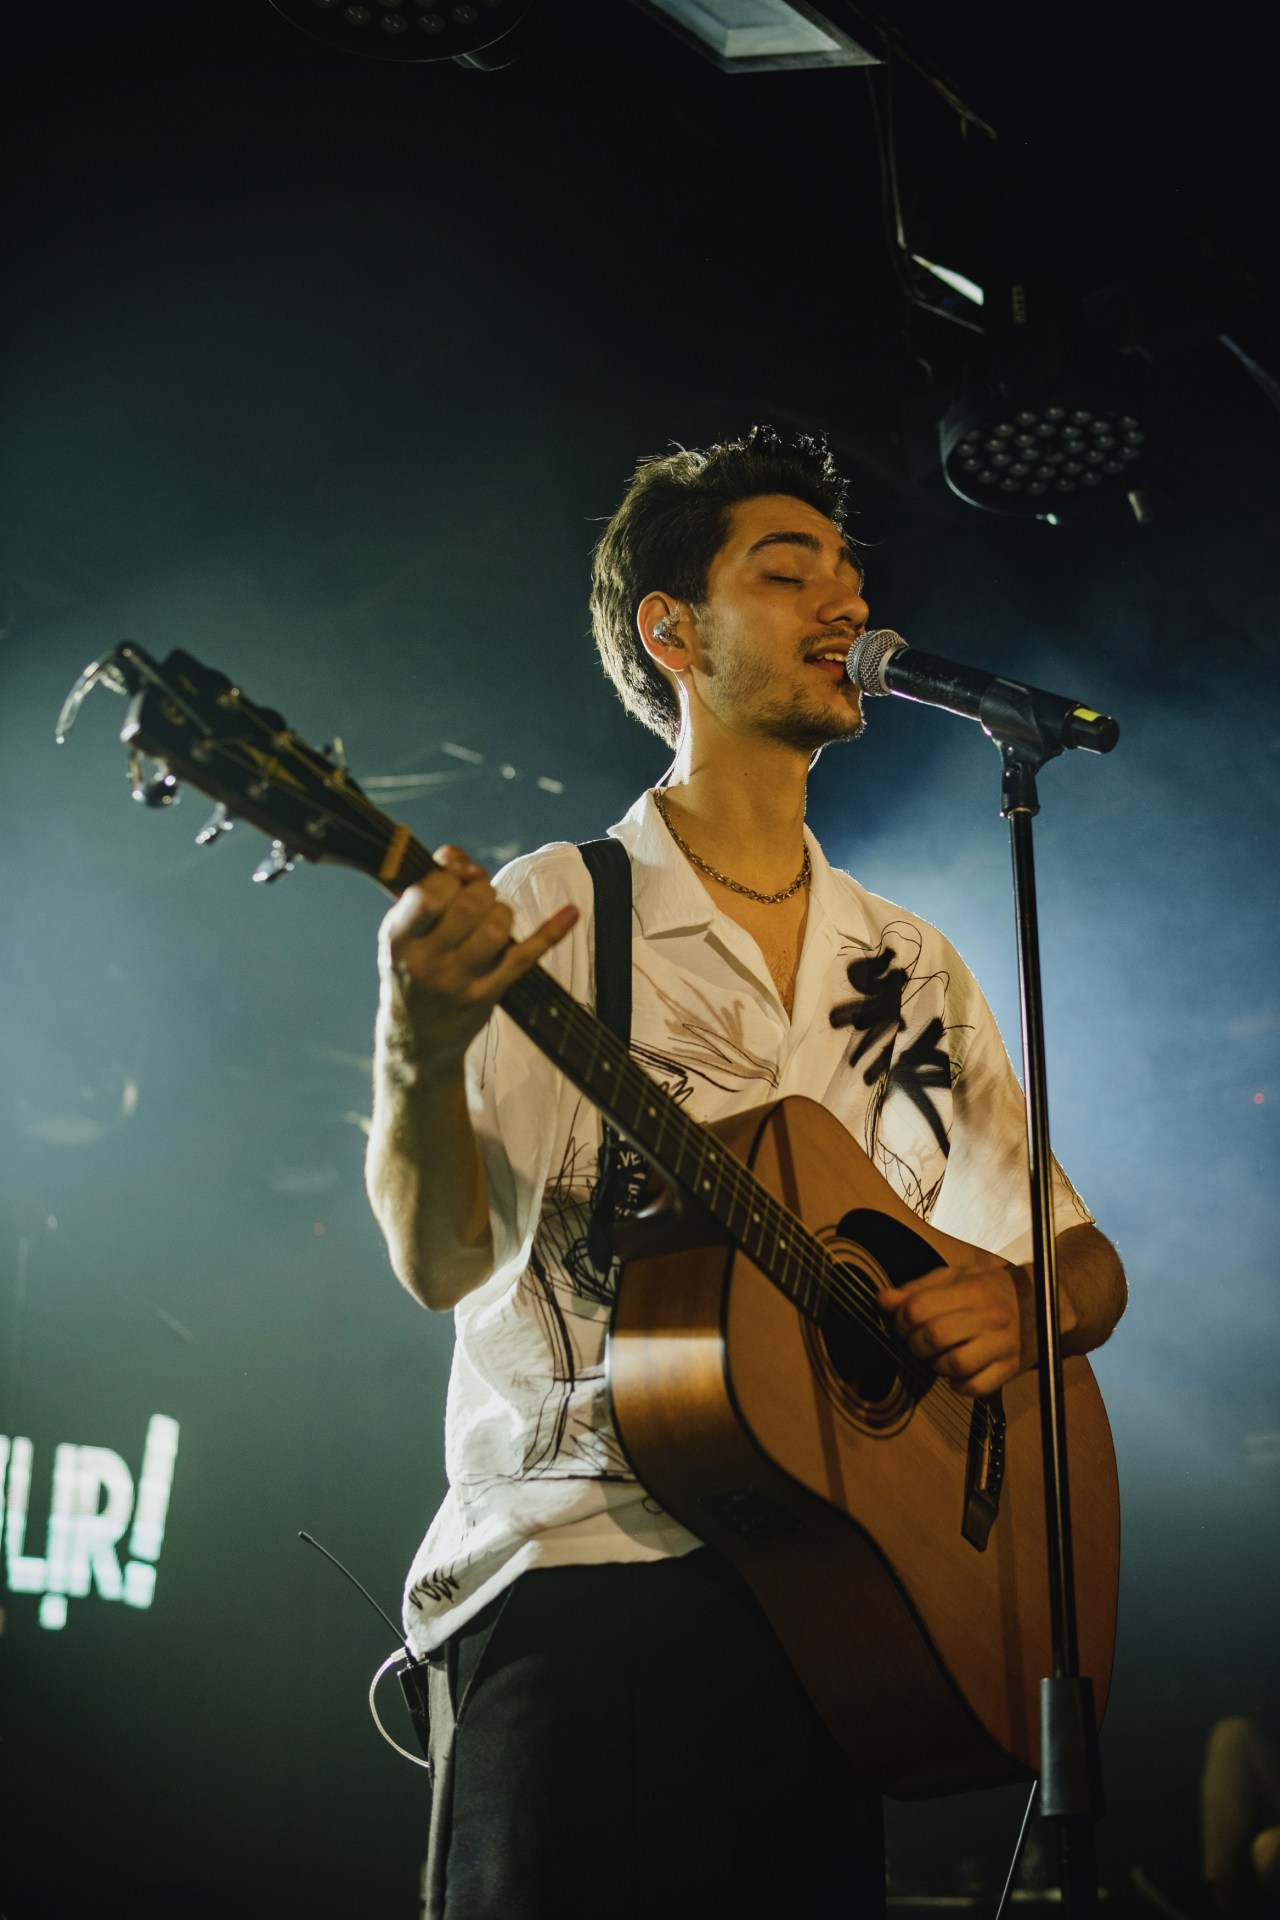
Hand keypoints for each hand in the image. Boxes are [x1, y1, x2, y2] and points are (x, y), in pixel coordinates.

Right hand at [376, 845, 576, 1079]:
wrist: (417, 1039)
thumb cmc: (412, 968)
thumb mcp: (404, 931)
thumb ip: (427, 886)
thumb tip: (459, 858)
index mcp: (397, 939)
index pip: (430, 892)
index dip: (451, 875)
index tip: (456, 878)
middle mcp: (426, 963)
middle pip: (469, 905)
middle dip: (481, 890)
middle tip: (477, 899)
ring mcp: (458, 983)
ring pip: (497, 927)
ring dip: (502, 912)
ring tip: (491, 920)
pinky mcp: (488, 995)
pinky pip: (525, 957)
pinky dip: (551, 932)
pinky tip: (571, 912)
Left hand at [878, 1258, 1041, 1398]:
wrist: (1039, 1303)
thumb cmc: (986, 1289)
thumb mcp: (952, 1277)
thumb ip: (916, 1289)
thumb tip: (881, 1299)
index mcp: (972, 1289)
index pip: (919, 1308)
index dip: (900, 1319)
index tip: (904, 1322)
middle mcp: (991, 1316)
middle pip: (933, 1337)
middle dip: (914, 1343)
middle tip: (918, 1341)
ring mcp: (1003, 1344)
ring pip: (953, 1365)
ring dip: (935, 1365)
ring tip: (938, 1355)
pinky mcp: (1011, 1368)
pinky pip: (975, 1388)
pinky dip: (957, 1385)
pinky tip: (956, 1372)